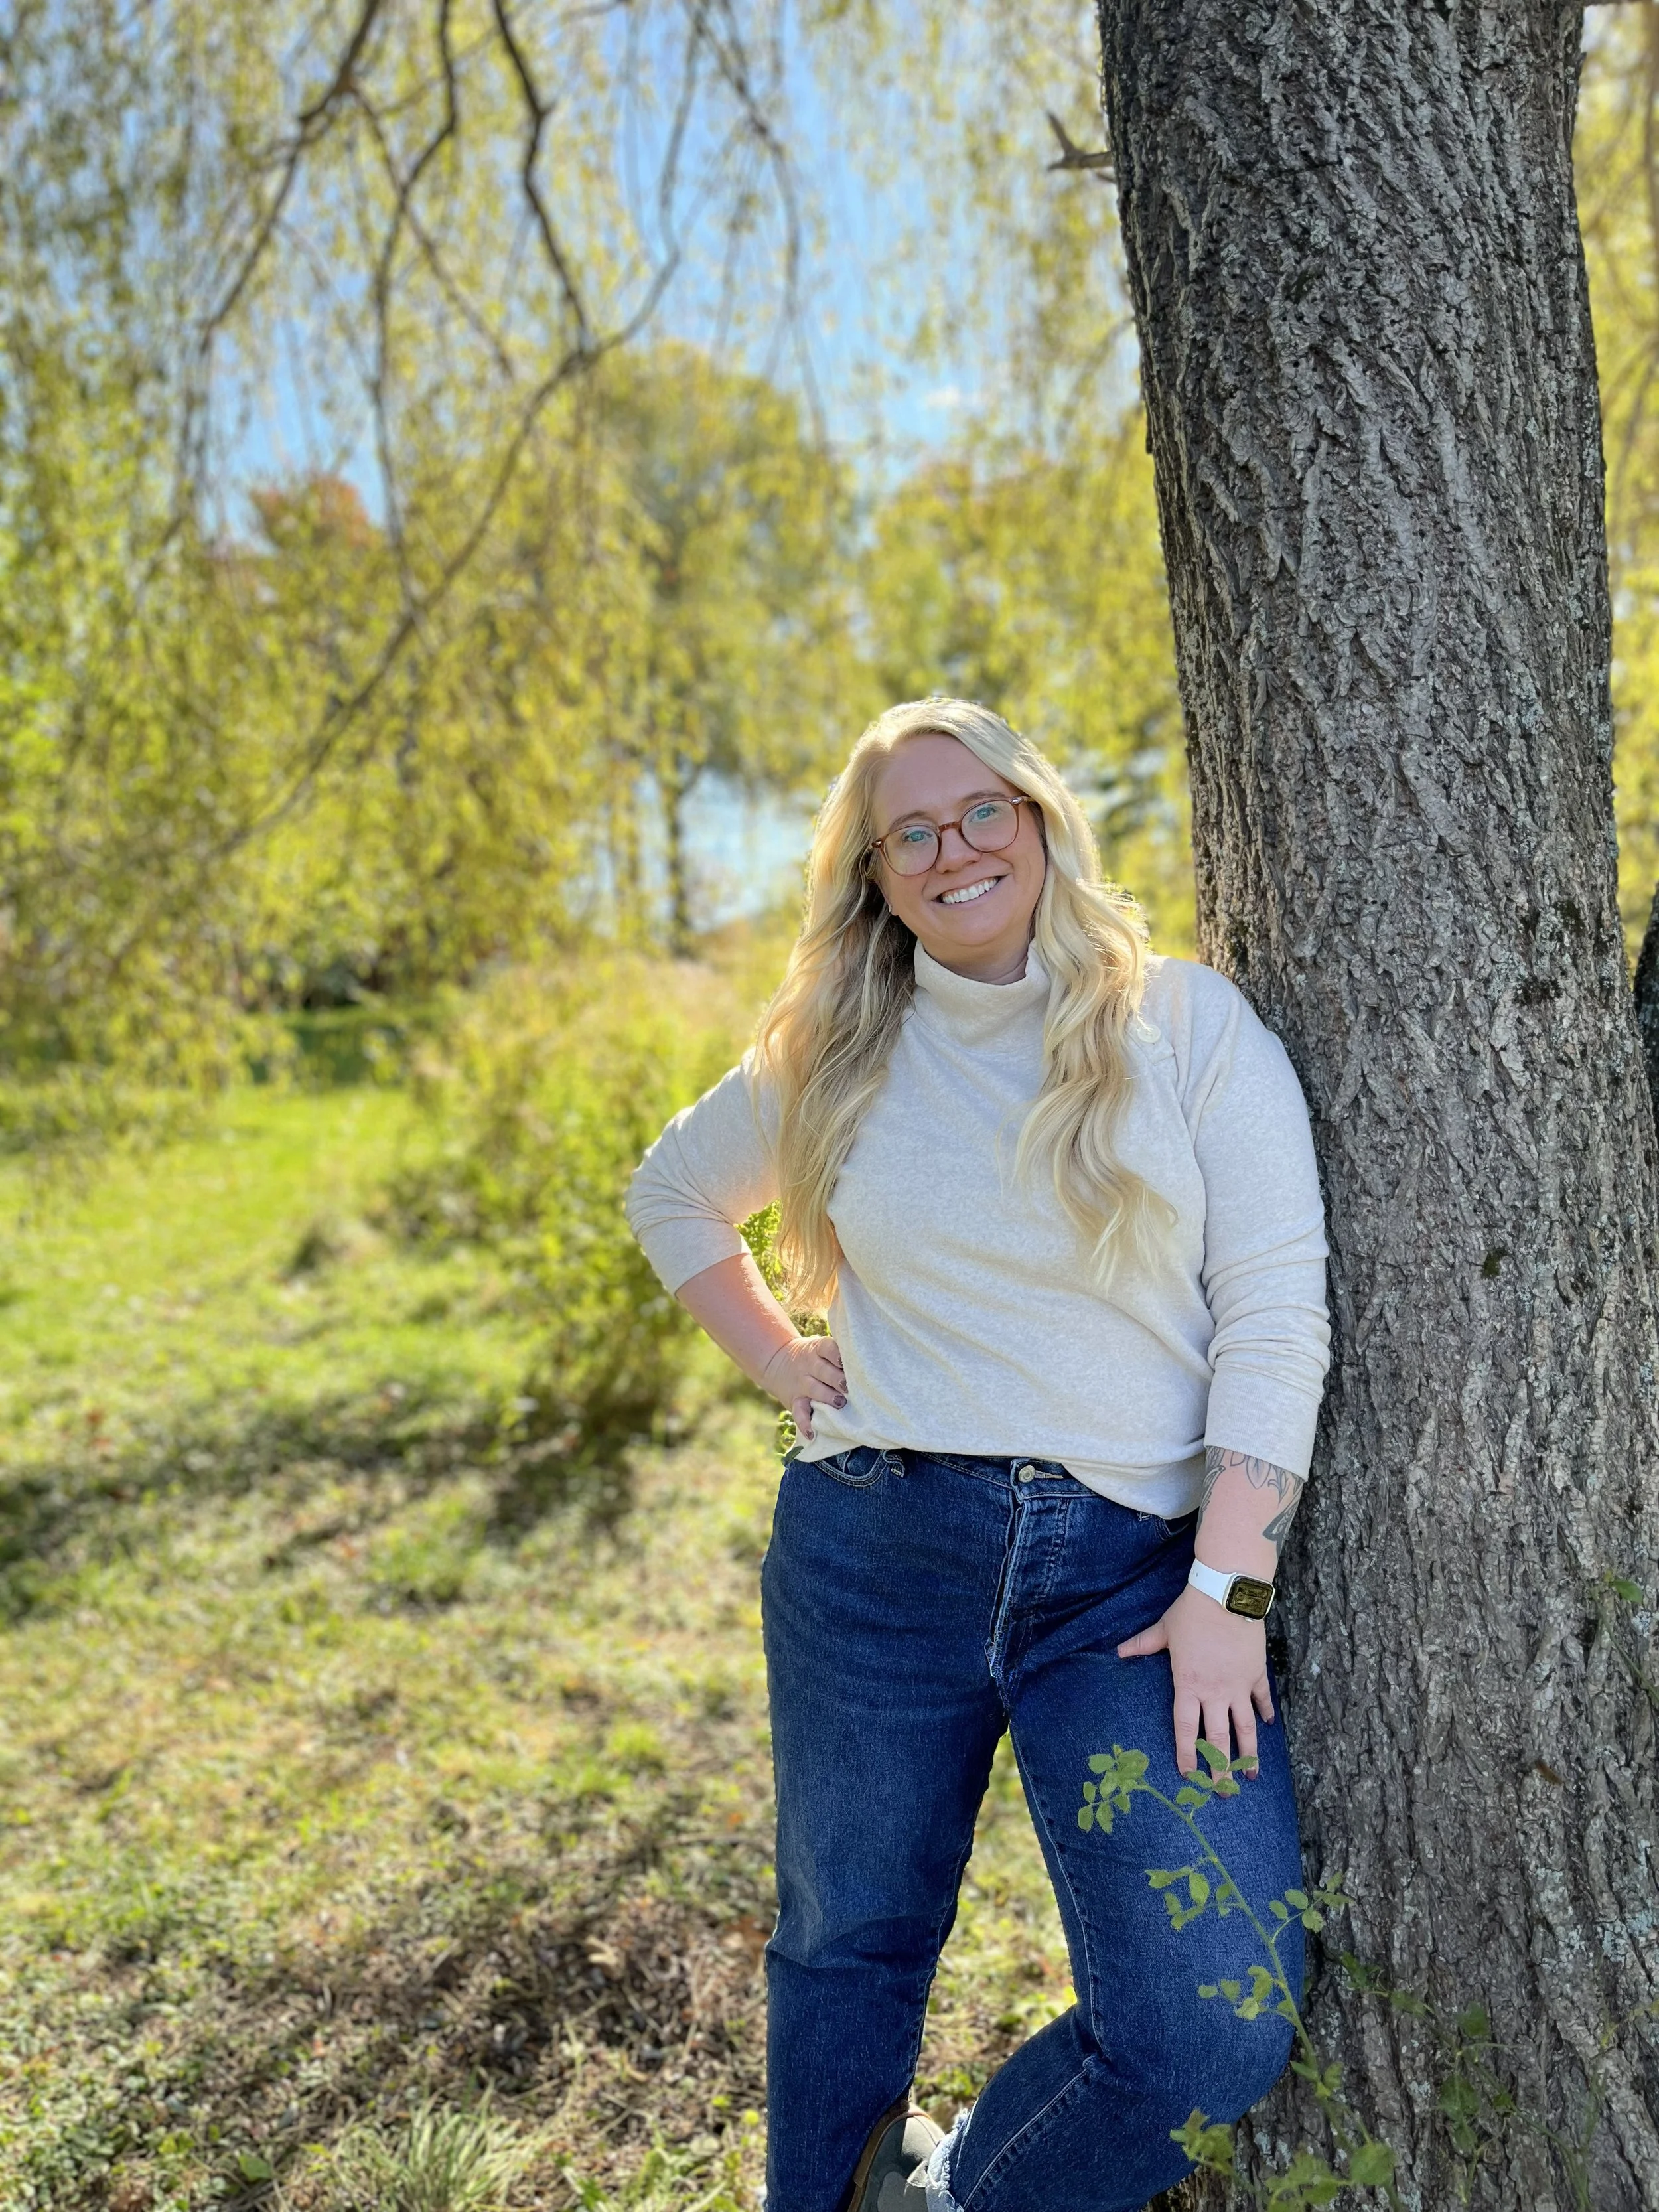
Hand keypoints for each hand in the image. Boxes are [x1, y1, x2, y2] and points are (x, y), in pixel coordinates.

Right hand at [758, 1334, 846, 1440]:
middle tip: (848, 1386)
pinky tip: (811, 1433)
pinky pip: (798, 1412)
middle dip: (836, 1378)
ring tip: (839, 1403)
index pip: (827, 1349)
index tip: (846, 1362)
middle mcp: (808, 1365)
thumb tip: (867, 1363)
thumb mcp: (821, 1347)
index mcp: (817, 1349)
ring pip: (813, 1389)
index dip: (837, 1355)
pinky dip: (804, 1424)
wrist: (777, 1360)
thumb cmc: (814, 1356)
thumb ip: (839, 1353)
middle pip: (822, 1370)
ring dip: (827, 1397)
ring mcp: (801, 1383)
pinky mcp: (795, 1400)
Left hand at [1117, 1584, 1273, 1778]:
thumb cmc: (1192, 1612)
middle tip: (1222, 1793)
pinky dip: (1265, 1713)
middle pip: (1219, 1740)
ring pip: (1246, 1728)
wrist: (1227, 1594)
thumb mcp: (1163, 1629)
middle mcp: (1216, 1692)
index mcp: (1189, 1684)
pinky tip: (1269, 1726)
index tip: (1188, 1774)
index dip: (1188, 1754)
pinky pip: (1262, 1700)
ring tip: (1250, 1775)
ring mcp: (1239, 1685)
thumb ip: (1142, 1644)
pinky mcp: (1257, 1674)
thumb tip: (1118, 1651)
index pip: (1187, 1729)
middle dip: (1220, 1769)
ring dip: (1249, 1753)